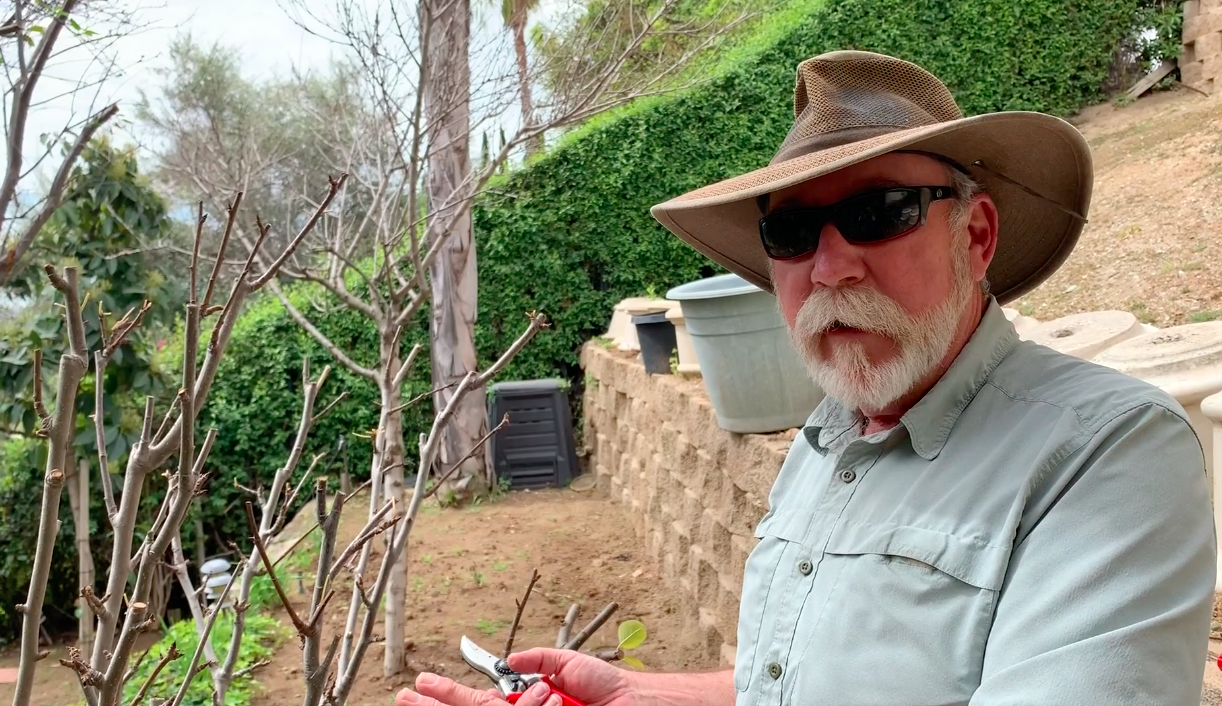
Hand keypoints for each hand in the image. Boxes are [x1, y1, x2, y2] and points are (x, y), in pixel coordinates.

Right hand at [395, 648, 635, 705]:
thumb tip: (509, 660)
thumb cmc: (608, 691)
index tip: (421, 685)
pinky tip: (552, 701)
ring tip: (532, 697)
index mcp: (526, 704)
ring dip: (511, 704)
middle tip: (403, 698)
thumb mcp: (569, 665)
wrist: (634, 705)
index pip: (477, 703)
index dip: (448, 695)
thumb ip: (538, 659)